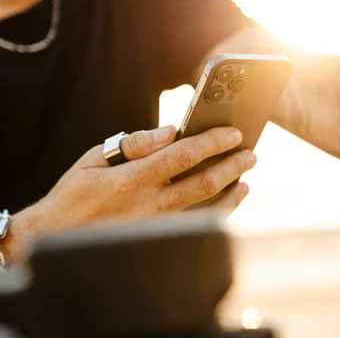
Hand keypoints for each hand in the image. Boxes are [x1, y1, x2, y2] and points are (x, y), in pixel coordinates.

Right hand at [5, 125, 256, 261]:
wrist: (55, 238)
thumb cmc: (76, 193)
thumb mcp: (94, 159)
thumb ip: (135, 144)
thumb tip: (171, 130)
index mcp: (134, 178)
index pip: (184, 155)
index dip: (213, 142)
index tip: (234, 133)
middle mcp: (150, 204)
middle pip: (203, 183)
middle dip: (232, 166)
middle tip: (251, 154)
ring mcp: (157, 226)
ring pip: (205, 210)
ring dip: (230, 193)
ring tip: (246, 179)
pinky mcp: (159, 240)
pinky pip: (196, 226)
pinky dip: (217, 213)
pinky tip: (228, 202)